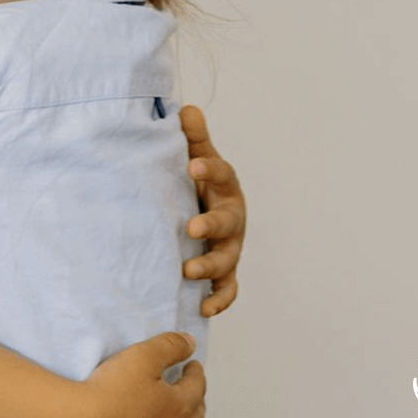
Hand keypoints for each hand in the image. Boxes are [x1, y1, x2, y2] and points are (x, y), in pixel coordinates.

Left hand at [179, 105, 243, 316]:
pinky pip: (228, 289)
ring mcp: (230, 246)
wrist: (203, 216)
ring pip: (227, 259)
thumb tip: (185, 109)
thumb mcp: (196, 158)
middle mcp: (232, 217)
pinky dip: (219, 299)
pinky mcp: (224, 272)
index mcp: (224, 185)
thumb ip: (192, 139)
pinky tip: (204, 309)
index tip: (192, 163)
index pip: (221, 173)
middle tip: (192, 228)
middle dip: (211, 225)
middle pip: (228, 221)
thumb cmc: (197, 185)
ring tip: (188, 272)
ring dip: (210, 267)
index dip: (209, 167)